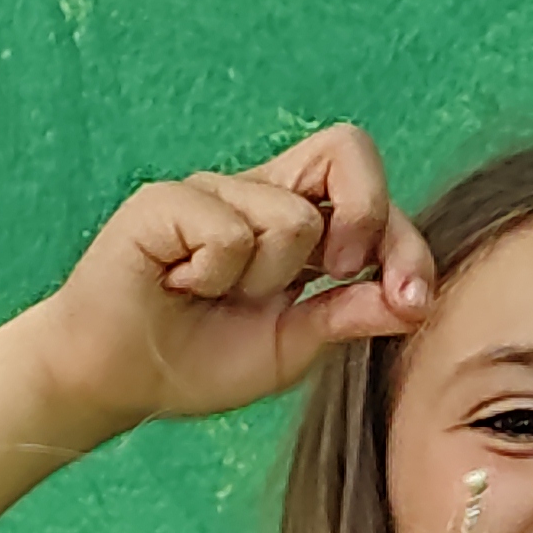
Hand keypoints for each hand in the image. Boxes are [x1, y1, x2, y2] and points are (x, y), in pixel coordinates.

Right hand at [26, 123, 434, 436]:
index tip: (409, 302)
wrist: (118, 382)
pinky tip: (180, 285)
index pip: (375, 196)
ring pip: (294, 216)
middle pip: (349, 150)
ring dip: (265, 278)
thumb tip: (414, 302)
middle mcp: (261, 193)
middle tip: (330, 274)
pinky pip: (229, 233)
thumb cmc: (200, 359)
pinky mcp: (164, 201)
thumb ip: (352, 316)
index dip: (406, 244)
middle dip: (365, 220)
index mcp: (300, 222)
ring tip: (216, 295)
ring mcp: (212, 191)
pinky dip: (213, 276)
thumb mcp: (296, 346)